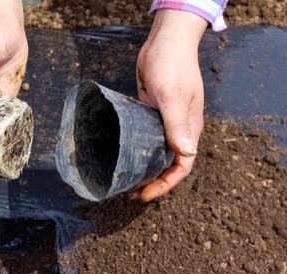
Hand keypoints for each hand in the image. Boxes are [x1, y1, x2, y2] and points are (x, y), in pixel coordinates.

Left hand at [134, 9, 207, 200]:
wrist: (165, 41)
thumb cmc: (172, 65)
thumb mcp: (173, 95)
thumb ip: (177, 124)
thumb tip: (186, 153)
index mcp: (189, 130)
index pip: (181, 166)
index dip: (164, 184)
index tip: (144, 194)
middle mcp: (178, 130)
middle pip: (168, 164)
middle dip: (152, 181)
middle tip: (129, 192)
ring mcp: (164, 122)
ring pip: (155, 153)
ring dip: (143, 168)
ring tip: (123, 179)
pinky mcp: (151, 113)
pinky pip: (145, 138)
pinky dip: (136, 150)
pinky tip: (121, 154)